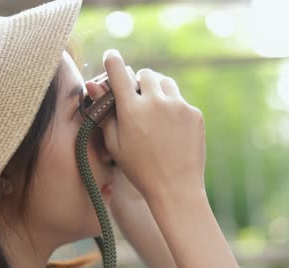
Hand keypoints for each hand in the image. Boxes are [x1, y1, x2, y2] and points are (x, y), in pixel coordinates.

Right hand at [86, 76, 195, 267]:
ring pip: (166, 83)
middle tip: (138, 99)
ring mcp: (178, 106)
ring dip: (158, 91)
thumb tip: (94, 85)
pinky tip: (171, 130)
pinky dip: (174, 109)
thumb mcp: (115, 145)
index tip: (112, 57)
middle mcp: (156, 102)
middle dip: (140, 83)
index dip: (113, 61)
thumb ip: (105, 113)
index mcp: (131, 109)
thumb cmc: (140, 170)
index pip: (119, 71)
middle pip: (146, 74)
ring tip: (155, 112)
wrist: (176, 189)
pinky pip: (181, 101)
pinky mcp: (195, 114)